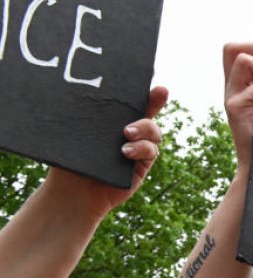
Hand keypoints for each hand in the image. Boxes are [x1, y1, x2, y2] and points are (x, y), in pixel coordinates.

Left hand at [41, 85, 169, 218]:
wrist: (74, 192)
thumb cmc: (70, 162)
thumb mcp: (75, 136)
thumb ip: (87, 119)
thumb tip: (87, 97)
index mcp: (113, 120)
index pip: (131, 102)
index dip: (146, 92)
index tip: (157, 85)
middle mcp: (129, 132)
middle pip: (148, 113)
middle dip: (155, 102)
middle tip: (152, 99)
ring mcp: (138, 148)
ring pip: (153, 132)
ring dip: (145, 129)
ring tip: (127, 134)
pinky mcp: (142, 165)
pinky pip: (151, 151)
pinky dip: (142, 149)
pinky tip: (126, 152)